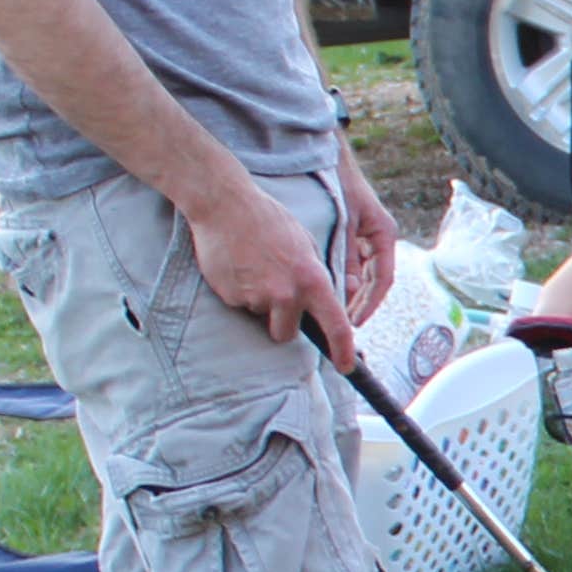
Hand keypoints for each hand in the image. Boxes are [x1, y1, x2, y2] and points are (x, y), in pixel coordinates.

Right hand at [190, 183, 352, 366]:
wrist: (225, 205)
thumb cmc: (269, 220)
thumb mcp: (305, 245)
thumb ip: (314, 277)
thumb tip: (321, 306)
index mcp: (312, 279)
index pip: (335, 326)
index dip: (343, 351)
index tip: (346, 366)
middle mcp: (286, 294)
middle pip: (287, 333)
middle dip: (283, 322)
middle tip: (276, 292)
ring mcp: (256, 297)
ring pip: (262, 318)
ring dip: (261, 304)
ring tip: (255, 270)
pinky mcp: (231, 297)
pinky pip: (240, 305)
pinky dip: (241, 292)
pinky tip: (238, 266)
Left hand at [335, 153, 398, 326]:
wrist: (331, 160)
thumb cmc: (340, 187)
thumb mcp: (343, 225)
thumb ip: (346, 257)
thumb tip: (347, 290)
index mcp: (384, 236)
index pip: (382, 279)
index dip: (370, 303)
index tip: (356, 321)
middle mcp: (379, 240)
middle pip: (374, 281)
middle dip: (361, 303)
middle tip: (344, 324)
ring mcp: (368, 239)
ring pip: (364, 275)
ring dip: (352, 293)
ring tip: (336, 313)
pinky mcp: (356, 238)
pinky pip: (353, 265)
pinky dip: (344, 279)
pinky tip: (331, 290)